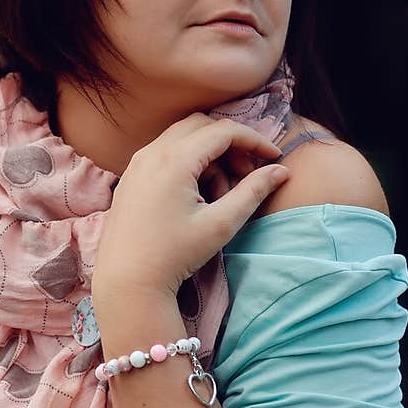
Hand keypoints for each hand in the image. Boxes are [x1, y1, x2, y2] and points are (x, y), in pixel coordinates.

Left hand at [92, 113, 289, 303]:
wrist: (127, 281)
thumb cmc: (174, 254)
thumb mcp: (220, 224)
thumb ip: (253, 192)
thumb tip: (280, 171)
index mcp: (173, 160)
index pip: (223, 131)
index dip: (254, 140)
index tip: (274, 157)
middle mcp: (151, 152)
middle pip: (202, 126)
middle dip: (231, 145)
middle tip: (247, 175)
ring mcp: (137, 163)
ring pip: (184, 139)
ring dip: (210, 156)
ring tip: (222, 196)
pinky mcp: (132, 176)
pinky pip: (166, 153)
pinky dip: (190, 164)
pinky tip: (199, 198)